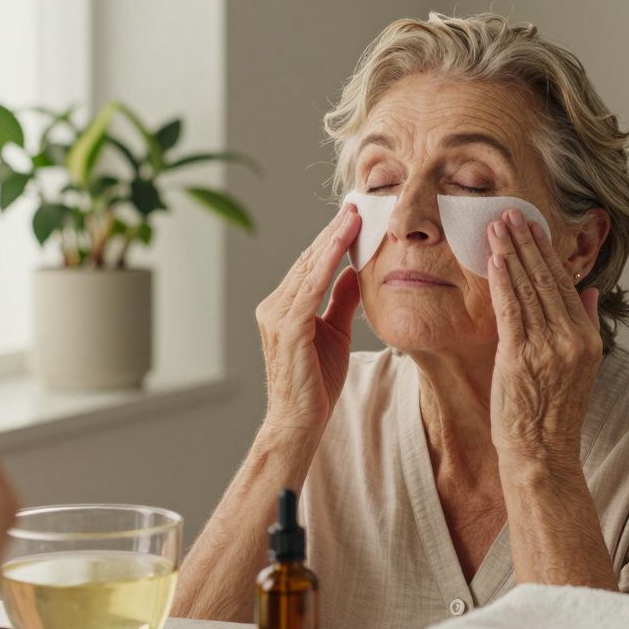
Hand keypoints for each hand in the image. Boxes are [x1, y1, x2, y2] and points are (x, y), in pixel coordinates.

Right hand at [255, 202, 361, 435]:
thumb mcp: (334, 334)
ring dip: (332, 239)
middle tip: (355, 204)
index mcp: (282, 308)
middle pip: (307, 260)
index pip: (309, 266)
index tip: (352, 216)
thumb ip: (340, 302)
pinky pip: (310, 287)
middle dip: (332, 231)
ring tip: (354, 215)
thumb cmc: (314, 385)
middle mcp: (273, 306)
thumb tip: (353, 271)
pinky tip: (343, 243)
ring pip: (309, 268)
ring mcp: (276, 316)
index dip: (330, 240)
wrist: (299, 423)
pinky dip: (327, 262)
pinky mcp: (288, 327)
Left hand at [485, 209, 602, 467]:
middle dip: (528, 242)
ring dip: (512, 253)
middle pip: (547, 279)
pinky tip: (495, 257)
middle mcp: (572, 339)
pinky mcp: (522, 356)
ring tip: (498, 225)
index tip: (533, 226)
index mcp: (587, 339)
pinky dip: (504, 280)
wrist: (543, 454)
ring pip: (529, 289)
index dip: (546, 252)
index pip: (564, 284)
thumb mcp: (579, 368)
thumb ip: (583, 324)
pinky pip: (512, 309)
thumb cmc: (551, 414)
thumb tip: (586, 290)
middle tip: (511, 212)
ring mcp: (548, 347)